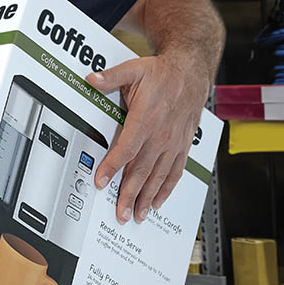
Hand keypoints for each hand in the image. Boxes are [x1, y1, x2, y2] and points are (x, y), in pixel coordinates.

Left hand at [87, 53, 210, 223]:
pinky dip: (166, 189)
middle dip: (129, 193)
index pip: (126, 148)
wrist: (191, 73)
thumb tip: (92, 79)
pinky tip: (157, 201)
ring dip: (146, 197)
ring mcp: (173, 143)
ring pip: (158, 176)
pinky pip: (174, 172)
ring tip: (137, 214)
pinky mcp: (182, 146)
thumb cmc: (162, 74)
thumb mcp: (133, 69)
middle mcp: (161, 135)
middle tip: (120, 212)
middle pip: (141, 170)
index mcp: (146, 119)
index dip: (112, 166)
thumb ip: (111, 77)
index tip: (101, 180)